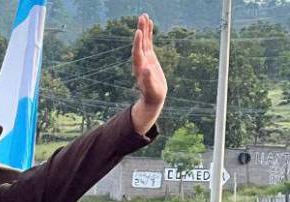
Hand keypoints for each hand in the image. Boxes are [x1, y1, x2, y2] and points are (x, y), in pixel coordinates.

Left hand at [130, 15, 166, 134]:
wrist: (153, 98)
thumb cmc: (152, 95)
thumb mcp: (151, 89)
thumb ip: (147, 80)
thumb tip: (146, 69)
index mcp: (139, 68)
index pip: (137, 53)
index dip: (137, 43)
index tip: (138, 32)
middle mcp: (140, 61)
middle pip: (139, 43)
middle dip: (141, 30)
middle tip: (142, 17)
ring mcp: (145, 58)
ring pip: (144, 41)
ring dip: (144, 29)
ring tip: (144, 16)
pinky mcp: (150, 58)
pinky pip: (148, 43)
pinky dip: (149, 34)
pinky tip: (149, 24)